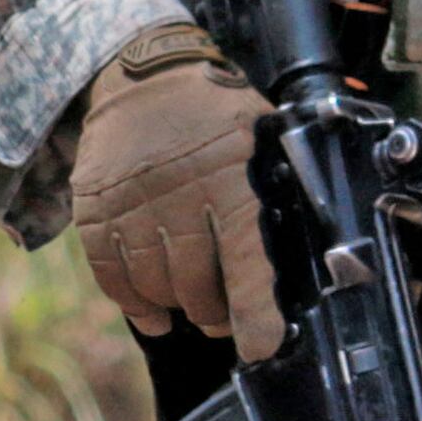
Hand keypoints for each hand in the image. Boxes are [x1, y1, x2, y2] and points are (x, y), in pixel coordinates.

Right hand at [67, 28, 285, 358]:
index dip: (255, 314)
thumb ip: (285, 192)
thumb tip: (326, 254)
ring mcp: (132, 201)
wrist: (145, 72)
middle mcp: (179, 192)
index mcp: (232, 176)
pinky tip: (152, 312)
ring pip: (155, 285)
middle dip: (217, 314)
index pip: (247, 261)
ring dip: (177, 307)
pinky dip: (132, 301)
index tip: (260, 348)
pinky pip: (111, 273)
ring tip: (193, 306)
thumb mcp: (267, 137)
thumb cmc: (220, 115)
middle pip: (196, 285)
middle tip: (227, 318)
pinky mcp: (95, 207)